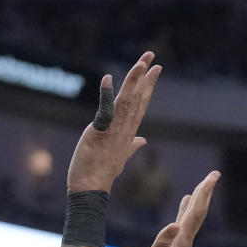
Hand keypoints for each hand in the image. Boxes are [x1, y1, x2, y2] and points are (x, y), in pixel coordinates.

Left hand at [67, 52, 162, 194]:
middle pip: (138, 99)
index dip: (148, 86)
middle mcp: (124, 129)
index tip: (155, 69)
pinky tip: (108, 79)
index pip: (141, 105)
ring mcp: (113, 131)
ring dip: (133, 81)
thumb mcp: (120, 157)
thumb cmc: (101, 172)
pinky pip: (105, 111)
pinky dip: (106, 95)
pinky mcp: (99, 133)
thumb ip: (132, 145)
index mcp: (128, 132)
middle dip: (145, 77)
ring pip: (126, 102)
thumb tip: (143, 140)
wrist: (90, 189)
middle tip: (152, 56)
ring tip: (141, 63)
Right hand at [130, 170, 219, 246]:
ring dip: (198, 200)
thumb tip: (174, 225)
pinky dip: (186, 211)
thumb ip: (160, 244)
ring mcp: (181, 246)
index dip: (203, 194)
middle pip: (198, 213)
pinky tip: (185, 204)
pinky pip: (184, 225)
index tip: (212, 177)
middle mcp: (184, 242)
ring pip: (192, 218)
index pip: (195, 214)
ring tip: (202, 185)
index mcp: (180, 242)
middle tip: (214, 174)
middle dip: (205, 193)